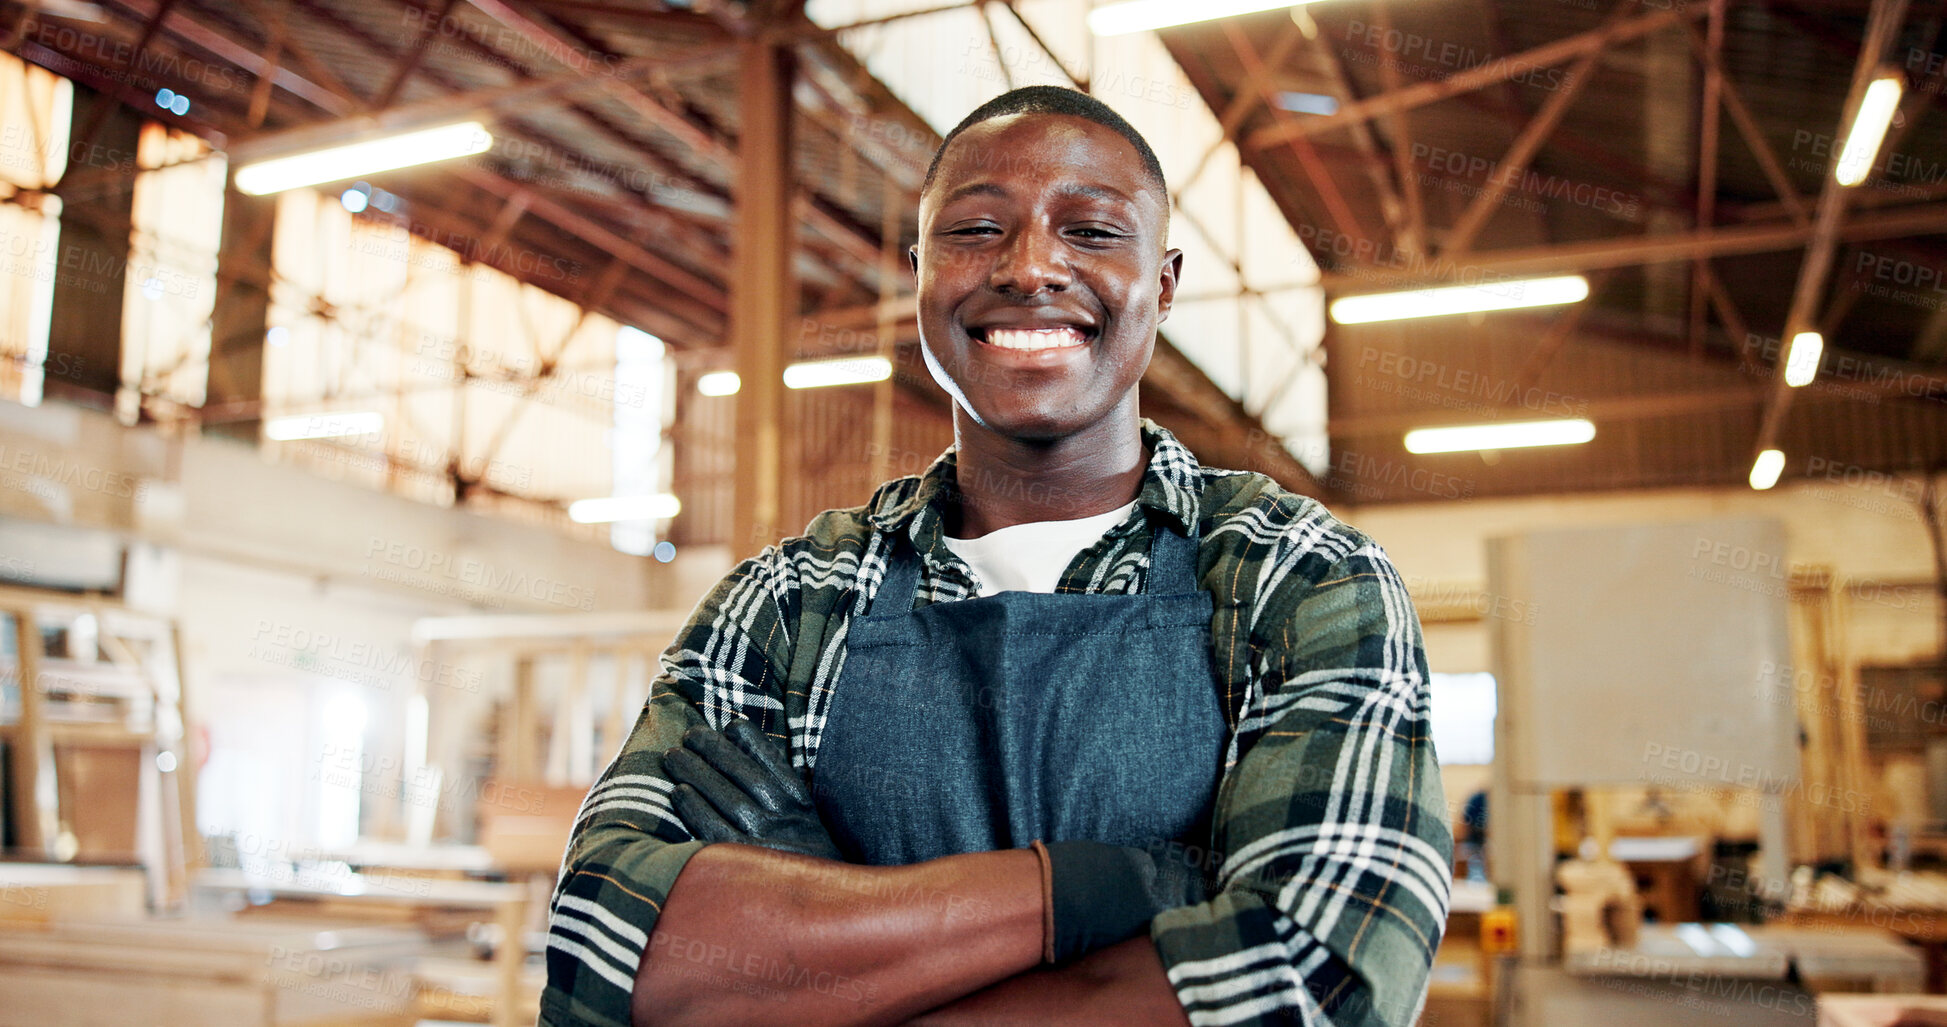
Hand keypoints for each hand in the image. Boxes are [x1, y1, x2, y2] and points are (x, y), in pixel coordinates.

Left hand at [663, 717, 843, 860]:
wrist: (823, 914)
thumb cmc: (805, 865)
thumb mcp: (808, 827)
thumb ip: (787, 797)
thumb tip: (749, 760)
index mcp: (802, 807)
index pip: (774, 764)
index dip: (751, 742)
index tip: (731, 725)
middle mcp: (785, 819)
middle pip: (743, 774)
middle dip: (713, 750)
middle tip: (689, 734)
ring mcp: (765, 840)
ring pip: (725, 796)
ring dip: (696, 772)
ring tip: (673, 757)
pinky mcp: (743, 863)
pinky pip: (713, 829)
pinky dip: (694, 808)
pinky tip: (678, 791)